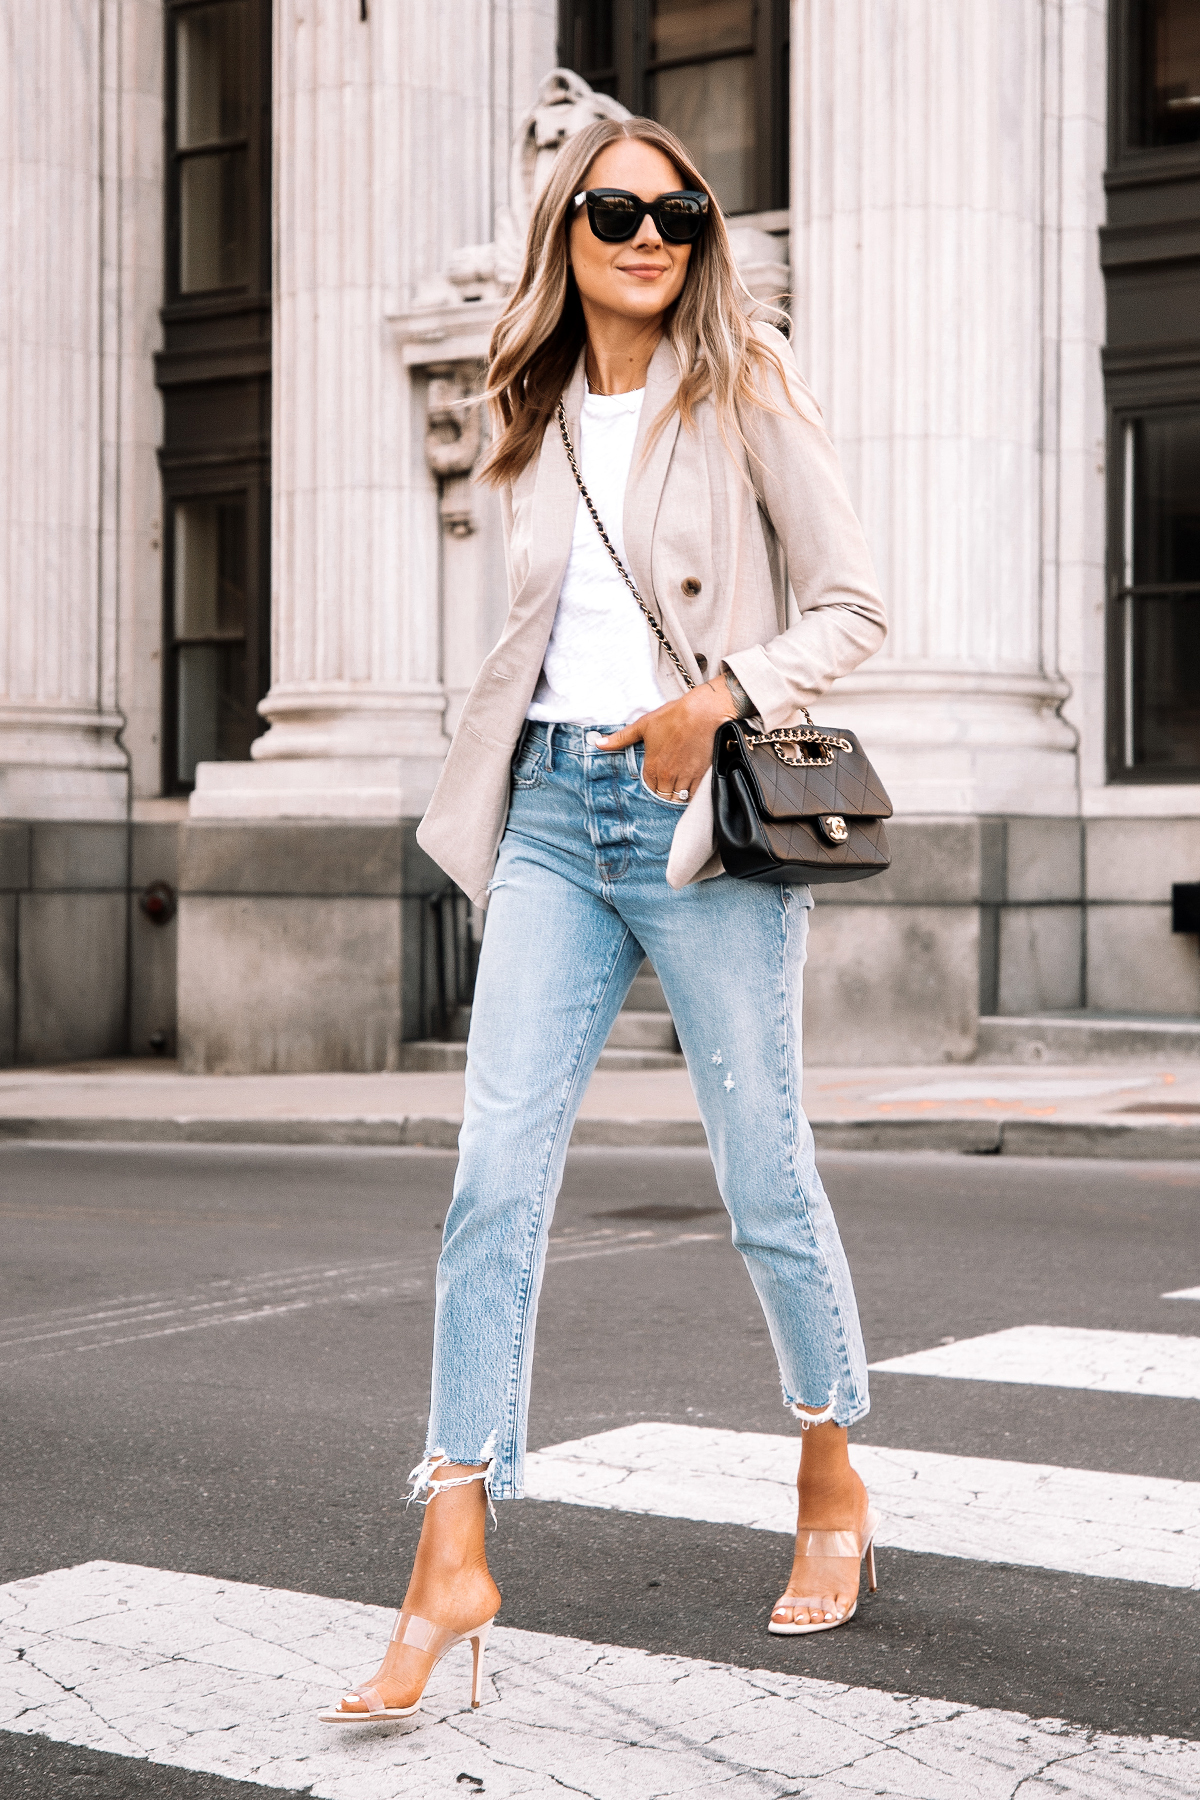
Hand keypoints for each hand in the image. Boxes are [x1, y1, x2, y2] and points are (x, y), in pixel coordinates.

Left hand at [596, 676, 738, 799]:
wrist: (703, 713)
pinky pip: (694, 795)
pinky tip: (691, 789)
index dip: (652, 785)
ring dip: (677, 795)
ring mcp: (685, 777)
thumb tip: (598, 743)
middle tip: (667, 786)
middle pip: (663, 795)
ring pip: (678, 798)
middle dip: (664, 793)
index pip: (648, 788)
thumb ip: (621, 738)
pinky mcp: (701, 775)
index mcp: (652, 766)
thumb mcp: (643, 725)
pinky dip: (691, 795)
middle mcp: (667, 775)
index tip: (656, 782)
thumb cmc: (674, 716)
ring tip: (678, 788)